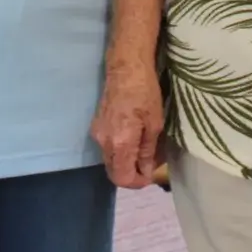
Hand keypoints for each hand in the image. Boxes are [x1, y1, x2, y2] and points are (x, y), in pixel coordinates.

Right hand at [92, 64, 168, 189]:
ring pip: (110, 161)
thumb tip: (146, 172)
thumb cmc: (145, 93)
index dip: (137, 183)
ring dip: (126, 163)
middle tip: (149, 167)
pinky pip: (108, 149)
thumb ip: (148, 152)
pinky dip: (121, 152)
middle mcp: (103, 142)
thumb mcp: (154, 124)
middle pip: (113, 173)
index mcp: (119, 143)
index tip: (150, 176)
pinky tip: (134, 140)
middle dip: (131, 175)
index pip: (122, 178)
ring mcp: (97, 134)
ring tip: (144, 152)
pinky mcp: (96, 126)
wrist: (126, 68)